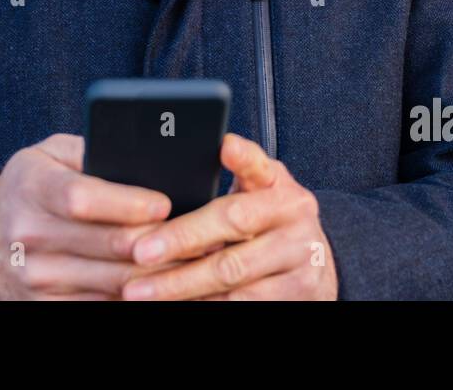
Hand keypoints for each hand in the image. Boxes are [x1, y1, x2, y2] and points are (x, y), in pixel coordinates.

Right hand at [0, 134, 188, 299]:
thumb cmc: (31, 185)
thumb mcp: (49, 154)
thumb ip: (91, 151)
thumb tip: (145, 159)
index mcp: (31, 185)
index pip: (81, 198)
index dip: (127, 203)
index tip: (164, 204)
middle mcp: (28, 233)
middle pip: (107, 245)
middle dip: (160, 242)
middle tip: (200, 236)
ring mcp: (35, 275)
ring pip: (113, 281)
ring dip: (158, 274)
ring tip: (193, 261)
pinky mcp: (45, 304)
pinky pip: (102, 304)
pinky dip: (137, 297)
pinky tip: (163, 285)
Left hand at [120, 133, 337, 299]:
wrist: (313, 268)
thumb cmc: (270, 223)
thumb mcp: (262, 191)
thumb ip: (240, 170)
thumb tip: (211, 149)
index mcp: (283, 189)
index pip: (261, 168)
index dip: (243, 158)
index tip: (225, 148)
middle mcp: (297, 223)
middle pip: (235, 225)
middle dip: (182, 239)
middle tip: (139, 251)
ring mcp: (300, 263)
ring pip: (233, 275)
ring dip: (182, 285)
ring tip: (141, 290)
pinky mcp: (294, 297)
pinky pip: (241, 305)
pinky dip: (204, 305)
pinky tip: (173, 304)